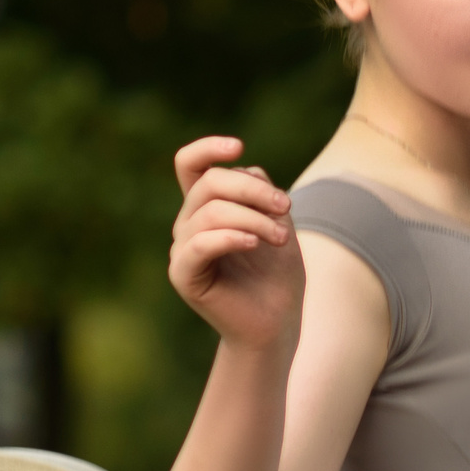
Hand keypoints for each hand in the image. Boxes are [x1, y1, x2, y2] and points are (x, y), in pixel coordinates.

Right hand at [167, 135, 301, 353]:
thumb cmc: (277, 276)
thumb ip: (261, 192)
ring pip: (211, 211)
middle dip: (253, 189)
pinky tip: (256, 244)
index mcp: (207, 207)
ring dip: (255, 219)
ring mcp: (183, 249)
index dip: (207, 148)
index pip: (190, 165)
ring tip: (283, 238)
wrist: (276, 324)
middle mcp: (188, 224)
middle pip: (210, 183)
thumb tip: (247, 168)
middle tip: (286, 207)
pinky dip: (232, 237)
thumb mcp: (278, 223)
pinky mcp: (183, 275)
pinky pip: (200, 243)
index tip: (238, 146)